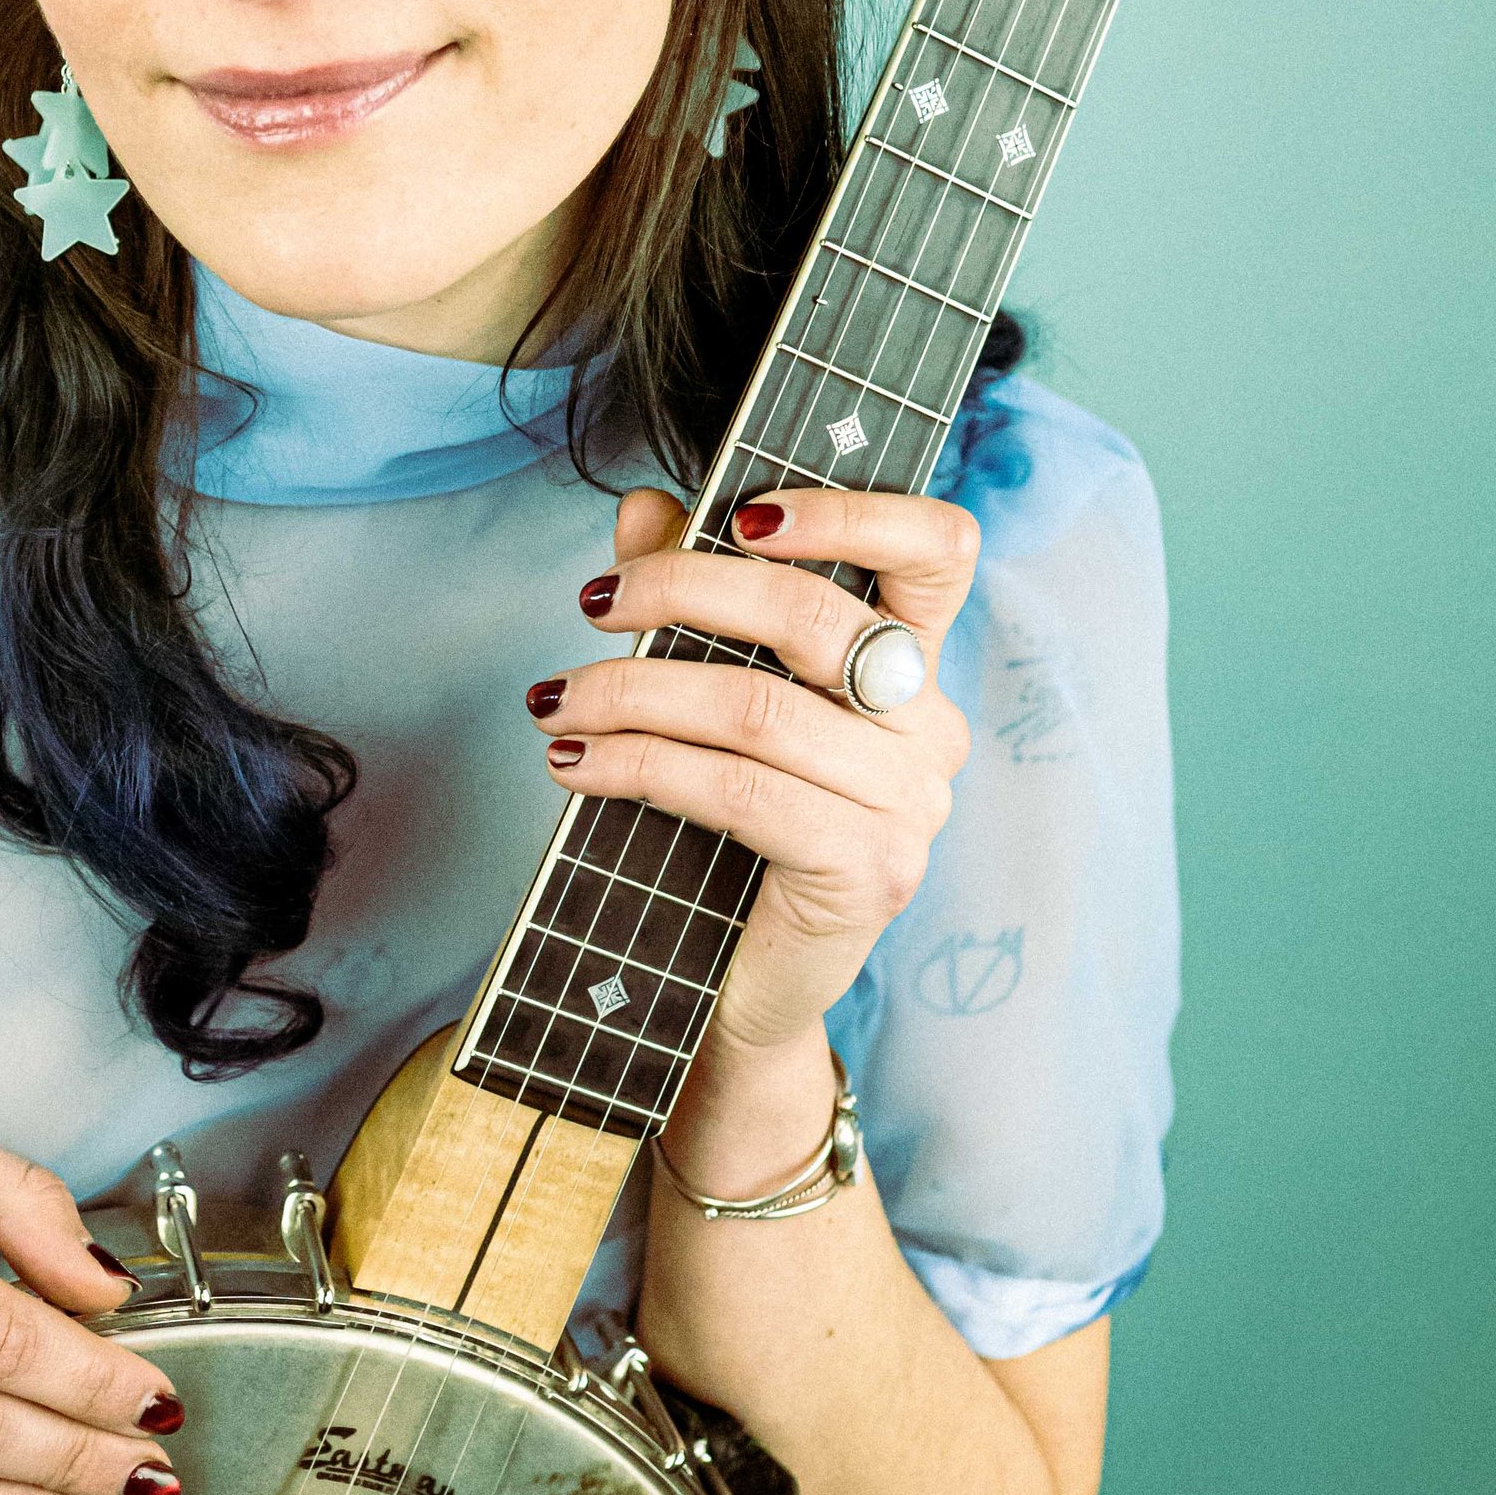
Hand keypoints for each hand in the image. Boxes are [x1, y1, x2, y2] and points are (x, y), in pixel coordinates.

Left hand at [527, 484, 978, 1056]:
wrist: (741, 986)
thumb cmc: (727, 829)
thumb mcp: (707, 695)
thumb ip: (689, 596)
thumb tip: (643, 508)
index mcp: (909, 663)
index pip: (939, 548)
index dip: (854, 511)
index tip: (741, 514)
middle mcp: (927, 725)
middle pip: (818, 615)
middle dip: (684, 589)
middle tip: (593, 602)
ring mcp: (910, 803)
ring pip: (760, 708)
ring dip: (634, 692)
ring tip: (556, 701)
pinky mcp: (869, 870)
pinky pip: (740, 791)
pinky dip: (641, 766)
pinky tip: (575, 765)